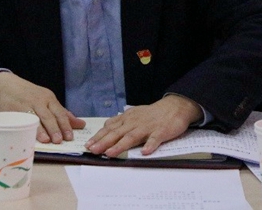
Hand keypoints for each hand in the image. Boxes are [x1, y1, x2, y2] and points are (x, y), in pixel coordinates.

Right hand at [0, 72, 84, 143]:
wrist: (6, 86)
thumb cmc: (30, 96)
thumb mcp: (47, 100)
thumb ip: (62, 113)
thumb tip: (81, 124)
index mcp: (49, 98)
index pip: (60, 113)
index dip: (65, 125)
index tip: (70, 137)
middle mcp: (39, 101)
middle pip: (49, 116)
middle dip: (55, 128)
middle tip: (60, 140)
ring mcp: (26, 105)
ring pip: (35, 118)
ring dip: (41, 129)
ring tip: (47, 140)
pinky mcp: (13, 110)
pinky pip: (21, 119)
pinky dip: (26, 127)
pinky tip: (28, 135)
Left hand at [85, 94, 202, 157]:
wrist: (174, 107)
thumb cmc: (152, 114)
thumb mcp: (133, 114)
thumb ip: (120, 121)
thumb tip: (105, 127)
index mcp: (128, 119)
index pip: (110, 128)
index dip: (99, 137)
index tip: (88, 145)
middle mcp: (135, 122)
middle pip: (117, 133)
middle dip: (104, 142)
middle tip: (93, 150)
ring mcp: (148, 127)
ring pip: (132, 137)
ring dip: (120, 145)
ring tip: (110, 153)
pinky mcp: (161, 132)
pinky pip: (155, 139)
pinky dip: (150, 145)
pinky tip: (145, 152)